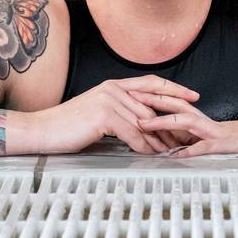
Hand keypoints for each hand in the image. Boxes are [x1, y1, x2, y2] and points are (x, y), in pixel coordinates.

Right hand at [32, 75, 202, 154]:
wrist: (44, 130)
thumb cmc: (69, 126)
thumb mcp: (97, 112)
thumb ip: (120, 112)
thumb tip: (142, 124)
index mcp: (113, 85)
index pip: (151, 83)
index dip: (174, 89)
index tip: (193, 96)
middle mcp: (113, 89)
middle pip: (153, 104)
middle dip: (172, 120)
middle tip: (189, 132)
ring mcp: (109, 100)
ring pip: (145, 122)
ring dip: (159, 139)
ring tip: (172, 150)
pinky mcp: (104, 115)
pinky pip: (132, 133)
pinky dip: (144, 146)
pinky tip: (151, 154)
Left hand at [135, 95, 237, 157]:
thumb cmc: (230, 139)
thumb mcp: (200, 137)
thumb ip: (181, 137)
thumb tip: (159, 143)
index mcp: (193, 116)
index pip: (166, 101)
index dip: (145, 97)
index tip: (123, 95)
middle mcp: (200, 118)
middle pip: (171, 104)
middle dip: (147, 101)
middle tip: (125, 99)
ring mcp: (209, 130)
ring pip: (183, 121)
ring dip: (161, 122)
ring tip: (142, 124)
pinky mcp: (219, 144)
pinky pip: (200, 148)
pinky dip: (186, 151)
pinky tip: (172, 156)